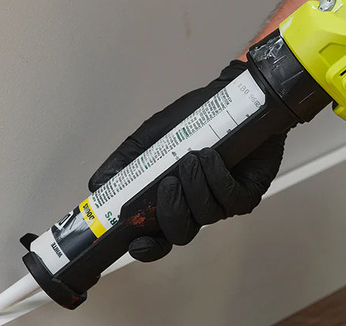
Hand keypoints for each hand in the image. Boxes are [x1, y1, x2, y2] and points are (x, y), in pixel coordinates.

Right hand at [88, 60, 284, 261]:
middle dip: (171, 212)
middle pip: (180, 233)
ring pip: (206, 215)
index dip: (147, 248)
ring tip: (193, 157)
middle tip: (169, 183)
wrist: (230, 98)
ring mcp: (222, 202)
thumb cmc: (194, 119)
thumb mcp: (150, 138)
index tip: (138, 242)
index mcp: (170, 200)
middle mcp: (195, 206)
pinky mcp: (247, 193)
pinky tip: (211, 159)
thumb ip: (125, 163)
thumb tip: (98, 186)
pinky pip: (232, 200)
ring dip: (196, 186)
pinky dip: (218, 179)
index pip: (156, 239)